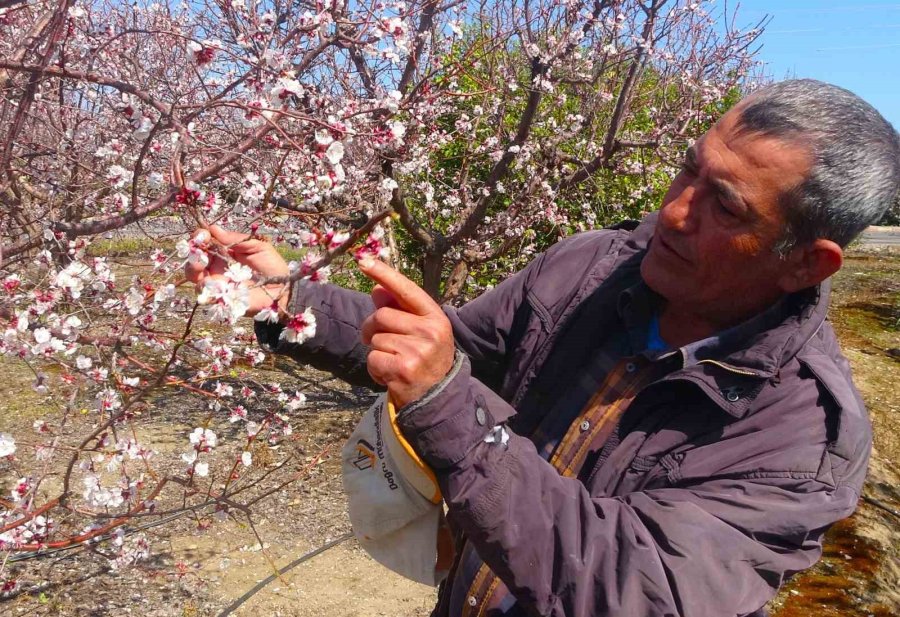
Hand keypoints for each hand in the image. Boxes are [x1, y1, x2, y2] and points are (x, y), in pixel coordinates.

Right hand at [184, 225, 289, 317]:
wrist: (283, 289)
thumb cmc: (272, 266)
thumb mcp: (258, 246)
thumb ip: (237, 239)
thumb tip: (214, 229)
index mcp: (224, 252)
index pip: (204, 241)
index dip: (200, 236)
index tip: (204, 234)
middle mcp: (217, 266)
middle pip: (194, 259)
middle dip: (193, 253)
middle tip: (199, 250)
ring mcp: (217, 283)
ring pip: (194, 276)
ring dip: (193, 269)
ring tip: (202, 265)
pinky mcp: (221, 299)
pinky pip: (205, 295)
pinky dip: (204, 288)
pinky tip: (212, 283)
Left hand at [359, 258, 454, 408]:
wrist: (437, 397)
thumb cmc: (425, 358)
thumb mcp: (419, 331)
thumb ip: (399, 309)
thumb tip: (376, 288)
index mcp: (435, 317)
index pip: (406, 290)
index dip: (384, 274)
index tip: (363, 259)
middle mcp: (430, 331)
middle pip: (382, 315)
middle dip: (372, 328)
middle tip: (378, 341)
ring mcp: (418, 351)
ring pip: (376, 339)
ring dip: (376, 351)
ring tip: (393, 362)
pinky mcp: (404, 369)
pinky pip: (373, 358)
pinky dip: (375, 368)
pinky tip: (390, 375)